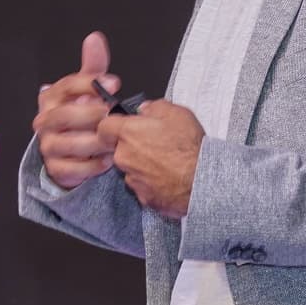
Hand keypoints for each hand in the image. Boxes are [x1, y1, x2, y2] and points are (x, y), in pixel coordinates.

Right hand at [32, 31, 120, 189]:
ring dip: (95, 142)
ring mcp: (48, 146)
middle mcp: (45, 121)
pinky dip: (91, 166)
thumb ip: (93, 66)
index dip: (90, 84)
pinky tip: (106, 160)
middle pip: (65, 116)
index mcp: (51, 97)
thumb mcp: (87, 89)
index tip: (115, 83)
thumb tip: (94, 39)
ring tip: (114, 140)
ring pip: (69, 144)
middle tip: (113, 114)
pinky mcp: (55, 168)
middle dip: (92, 115)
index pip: (67, 86)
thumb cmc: (82, 113)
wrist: (72, 150)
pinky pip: (72, 169)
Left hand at [96, 98, 203, 219]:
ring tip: (166, 162)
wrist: (202, 179)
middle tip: (155, 144)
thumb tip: (145, 109)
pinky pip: (142, 186)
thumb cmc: (189, 146)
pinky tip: (168, 177)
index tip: (122, 126)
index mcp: (128, 133)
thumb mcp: (177, 113)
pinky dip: (152, 182)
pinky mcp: (143, 197)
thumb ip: (154, 107)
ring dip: (143, 165)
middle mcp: (124, 157)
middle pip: (118, 149)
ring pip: (131, 168)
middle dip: (133, 146)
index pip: (103, 127)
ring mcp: (132, 179)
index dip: (112, 126)